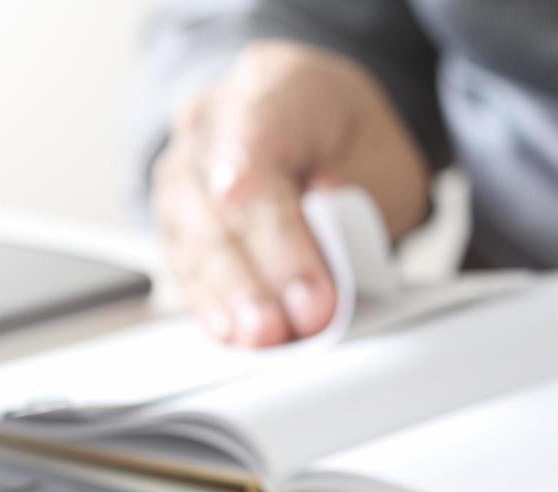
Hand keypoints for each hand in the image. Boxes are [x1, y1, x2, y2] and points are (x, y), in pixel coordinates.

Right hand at [152, 41, 430, 345]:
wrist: (321, 123)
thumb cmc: (349, 138)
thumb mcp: (381, 157)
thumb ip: (356, 193)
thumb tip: (326, 240)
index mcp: (269, 86)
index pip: (256, 163)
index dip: (282, 239)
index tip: (313, 293)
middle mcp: (211, 120)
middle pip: (218, 206)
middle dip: (253, 279)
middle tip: (285, 329)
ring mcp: (185, 165)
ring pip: (191, 235)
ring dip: (226, 297)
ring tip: (258, 339)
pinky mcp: (177, 212)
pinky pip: (182, 258)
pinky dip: (208, 299)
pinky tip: (227, 330)